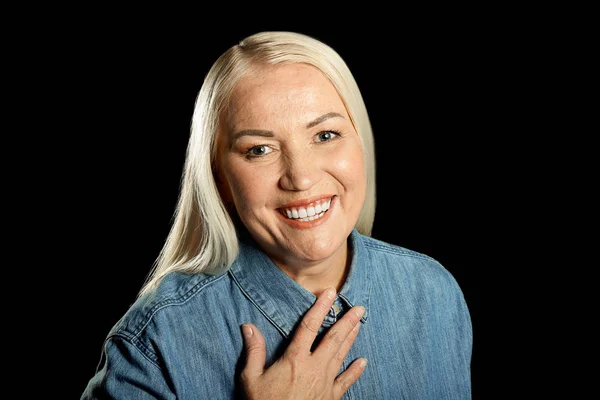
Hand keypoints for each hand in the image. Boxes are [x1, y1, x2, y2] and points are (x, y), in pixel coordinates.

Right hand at [240, 287, 366, 399]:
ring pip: (342, 355)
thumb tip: (248, 327)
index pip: (309, 327)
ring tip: (360, 323)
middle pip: (333, 339)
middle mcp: (314, 368)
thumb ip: (253, 351)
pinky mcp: (331, 398)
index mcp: (294, 359)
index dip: (320, 308)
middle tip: (360, 308)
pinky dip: (355, 371)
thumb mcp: (251, 379)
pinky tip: (363, 362)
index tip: (329, 293)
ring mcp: (325, 383)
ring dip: (352, 338)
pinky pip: (346, 382)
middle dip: (347, 321)